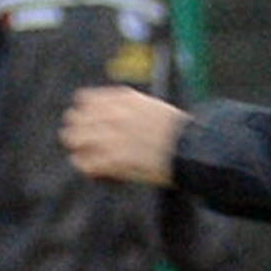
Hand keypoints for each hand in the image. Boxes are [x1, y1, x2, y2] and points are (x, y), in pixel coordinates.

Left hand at [61, 85, 186, 186]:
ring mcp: (114, 137)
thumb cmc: (181, 133)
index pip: (84, 100)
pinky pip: (86, 163)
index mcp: (124, 100)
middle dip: (77, 130)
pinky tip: (94, 170)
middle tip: (83, 141)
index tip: (90, 122)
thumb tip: (111, 112)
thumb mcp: (154, 108)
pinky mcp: (116, 160)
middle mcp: (115, 116)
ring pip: (75, 139)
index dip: (84, 112)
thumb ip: (130, 106)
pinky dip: (87, 167)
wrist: (196, 149)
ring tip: (85, 155)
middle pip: (75, 118)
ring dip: (79, 147)